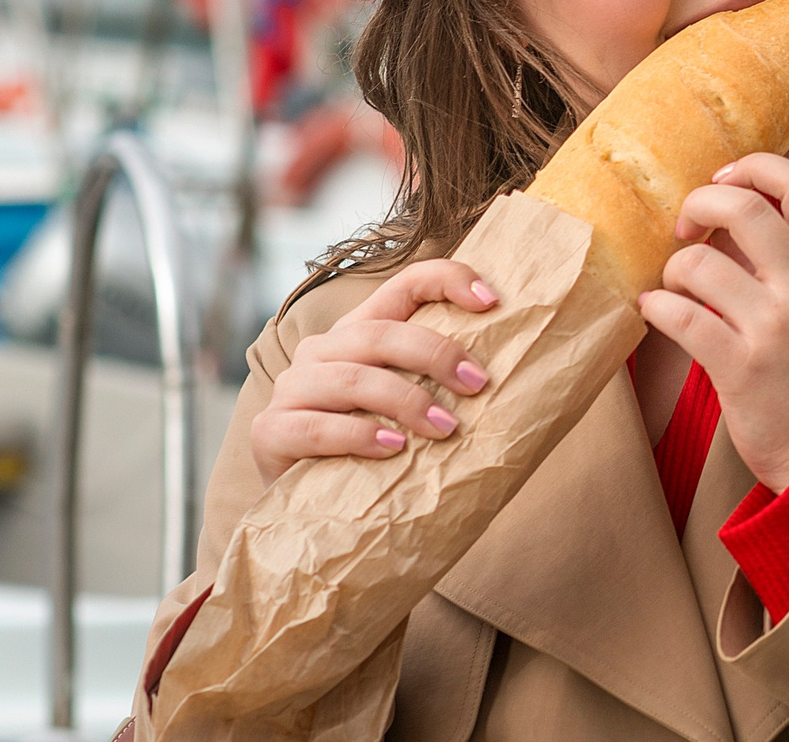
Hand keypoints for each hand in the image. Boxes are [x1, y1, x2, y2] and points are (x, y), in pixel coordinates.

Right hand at [249, 259, 498, 484]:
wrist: (310, 508)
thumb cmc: (374, 451)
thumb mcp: (410, 408)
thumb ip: (441, 384)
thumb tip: (518, 378)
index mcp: (360, 332)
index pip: (405, 284)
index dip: (448, 280)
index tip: (492, 301)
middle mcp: (322, 351)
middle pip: (380, 332)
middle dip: (435, 353)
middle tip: (477, 384)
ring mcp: (292, 389)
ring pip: (352, 377)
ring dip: (406, 400)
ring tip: (445, 428)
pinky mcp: (271, 432)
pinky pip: (316, 426)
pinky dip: (360, 435)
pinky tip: (393, 449)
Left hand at [640, 153, 788, 491]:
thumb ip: (787, 258)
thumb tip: (726, 214)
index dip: (756, 167)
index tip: (724, 179)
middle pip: (745, 209)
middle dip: (699, 205)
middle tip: (684, 226)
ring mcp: (776, 328)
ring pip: (700, 264)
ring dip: (672, 268)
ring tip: (673, 286)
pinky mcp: (741, 368)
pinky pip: (681, 318)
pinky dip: (656, 307)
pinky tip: (655, 311)